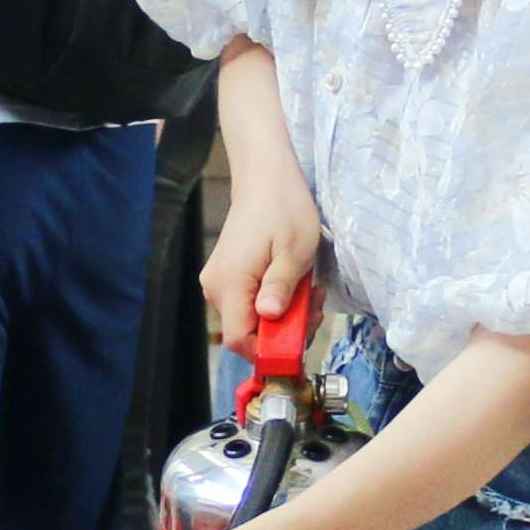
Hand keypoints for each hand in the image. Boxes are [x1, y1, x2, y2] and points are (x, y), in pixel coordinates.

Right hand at [201, 178, 323, 345]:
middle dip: (283, 332)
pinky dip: (272, 304)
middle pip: (245, 333)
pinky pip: (247, 305)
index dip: (268, 351)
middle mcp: (216, 287)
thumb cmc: (284, 208)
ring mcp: (218, 282)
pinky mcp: (226, 276)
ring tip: (307, 294)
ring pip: (248, 320)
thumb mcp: (295, 250)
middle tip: (313, 309)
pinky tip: (291, 286)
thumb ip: (281, 287)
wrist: (265, 178)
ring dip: (281, 318)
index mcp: (230, 282)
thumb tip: (270, 317)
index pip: (239, 340)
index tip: (299, 342)